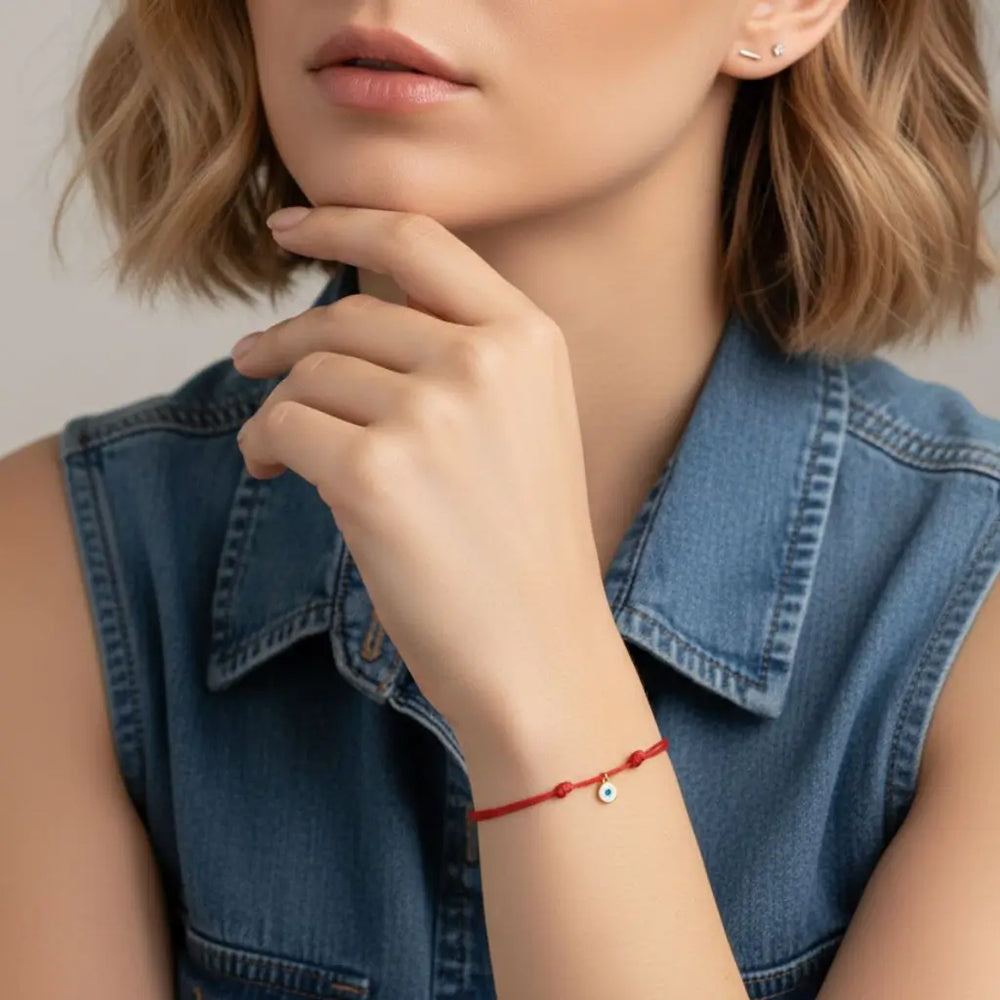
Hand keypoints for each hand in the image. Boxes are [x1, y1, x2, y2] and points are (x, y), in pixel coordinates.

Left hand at [233, 206, 619, 735]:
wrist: (540, 653)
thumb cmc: (522, 547)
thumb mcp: (522, 423)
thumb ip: (456, 353)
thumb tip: (338, 314)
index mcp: (529, 338)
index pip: (417, 242)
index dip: (341, 221)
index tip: (288, 226)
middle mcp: (485, 362)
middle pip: (345, 316)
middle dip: (286, 339)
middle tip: (249, 359)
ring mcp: (432, 416)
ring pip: (308, 374)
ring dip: (276, 406)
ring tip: (274, 446)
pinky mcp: (376, 476)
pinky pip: (281, 426)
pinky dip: (261, 445)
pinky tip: (268, 469)